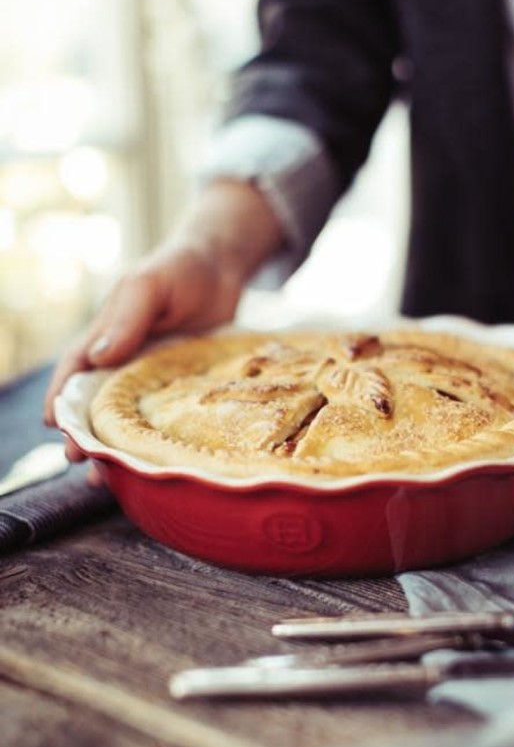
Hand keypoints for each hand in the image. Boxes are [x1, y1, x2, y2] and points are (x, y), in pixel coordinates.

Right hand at [43, 179, 284, 452]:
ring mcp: (152, 376)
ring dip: (115, 445)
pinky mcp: (180, 386)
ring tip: (107, 477)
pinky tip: (153, 465)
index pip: (74, 372)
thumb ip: (127, 318)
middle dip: (84, 433)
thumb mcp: (149, 286)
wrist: (225, 269)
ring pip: (127, 417)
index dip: (61, 399)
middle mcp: (124, 360)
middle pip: (96, 404)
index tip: (55, 427)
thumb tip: (99, 357)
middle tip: (80, 461)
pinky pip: (162, 417)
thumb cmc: (180, 270)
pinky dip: (154, 440)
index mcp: (106, 336)